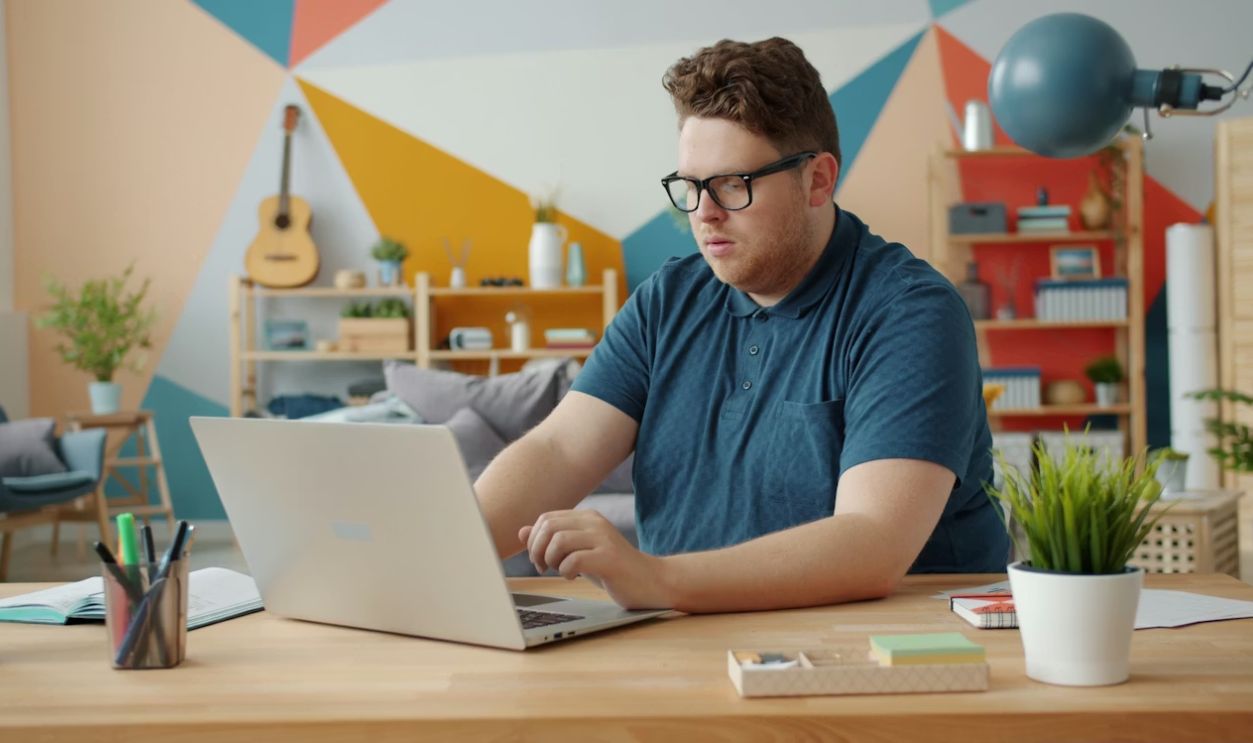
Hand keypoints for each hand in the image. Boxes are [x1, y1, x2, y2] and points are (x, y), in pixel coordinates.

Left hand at [519, 510, 671, 609]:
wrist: (652, 581)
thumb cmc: (612, 568)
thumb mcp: (579, 551)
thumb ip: (553, 541)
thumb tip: (521, 531)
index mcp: (586, 517)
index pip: (546, 519)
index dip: (534, 540)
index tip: (539, 560)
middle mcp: (595, 522)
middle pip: (549, 527)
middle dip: (538, 550)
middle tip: (544, 567)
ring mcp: (603, 539)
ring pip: (559, 540)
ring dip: (551, 560)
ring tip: (559, 571)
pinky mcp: (609, 558)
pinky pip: (575, 560)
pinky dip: (566, 571)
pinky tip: (573, 577)